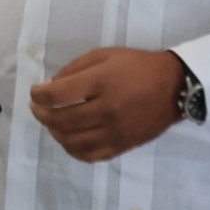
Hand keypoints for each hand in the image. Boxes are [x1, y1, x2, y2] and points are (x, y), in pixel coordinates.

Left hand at [29, 47, 185, 162]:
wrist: (174, 87)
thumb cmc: (137, 66)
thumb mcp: (104, 55)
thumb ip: (74, 69)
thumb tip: (48, 88)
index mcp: (102, 82)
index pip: (58, 95)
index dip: (39, 95)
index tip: (35, 92)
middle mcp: (107, 109)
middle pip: (61, 119)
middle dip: (41, 114)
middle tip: (37, 108)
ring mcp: (115, 131)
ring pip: (72, 141)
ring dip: (54, 132)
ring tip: (51, 122)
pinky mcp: (122, 145)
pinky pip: (90, 155)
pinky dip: (73, 150)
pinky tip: (68, 139)